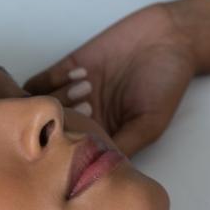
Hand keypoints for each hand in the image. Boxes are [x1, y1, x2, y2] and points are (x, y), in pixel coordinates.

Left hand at [23, 3, 196, 157]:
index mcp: (103, 137)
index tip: (79, 144)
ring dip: (60, 100)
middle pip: (52, 134)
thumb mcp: (149, 124)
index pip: (73, 155)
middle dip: (64, 124)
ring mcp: (72, 95)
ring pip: (44, 110)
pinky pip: (41, 83)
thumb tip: (97, 171)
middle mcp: (84, 119)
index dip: (68, 154)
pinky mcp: (67, 69)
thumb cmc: (166, 85)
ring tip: (89, 88)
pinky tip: (80, 74)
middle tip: (90, 108)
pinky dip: (53, 81)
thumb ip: (123, 145)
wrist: (169, 38)